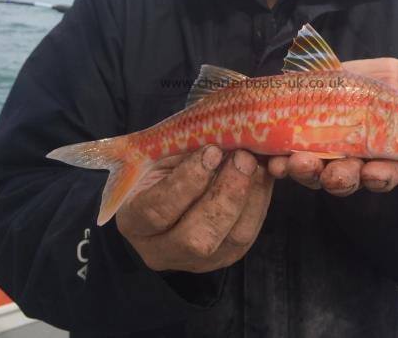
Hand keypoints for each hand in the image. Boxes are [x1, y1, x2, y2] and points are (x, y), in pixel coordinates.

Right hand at [116, 146, 273, 272]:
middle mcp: (161, 250)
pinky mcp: (227, 256)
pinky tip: (263, 175)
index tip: (211, 152)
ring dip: (250, 196)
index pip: (157, 210)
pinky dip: (261, 200)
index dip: (187, 182)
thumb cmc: (161, 168)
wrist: (169, 194)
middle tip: (243, 157)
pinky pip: (250, 232)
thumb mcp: (161, 154)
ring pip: (232, 239)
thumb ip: (184, 147)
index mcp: (134, 221)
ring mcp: (197, 261)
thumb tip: (223, 136)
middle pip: (197, 238)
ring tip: (256, 163)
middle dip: (226, 194)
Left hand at [268, 52, 397, 194]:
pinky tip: (270, 158)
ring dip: (305, 172)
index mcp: (383, 151)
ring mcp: (321, 158)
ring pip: (314, 174)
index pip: (387, 173)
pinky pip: (285, 162)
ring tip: (293, 162)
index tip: (376, 174)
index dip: (382, 177)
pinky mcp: (294, 150)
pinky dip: (278, 162)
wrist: (335, 77)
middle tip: (332, 174)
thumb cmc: (376, 85)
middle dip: (340, 179)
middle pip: (348, 179)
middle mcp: (352, 160)